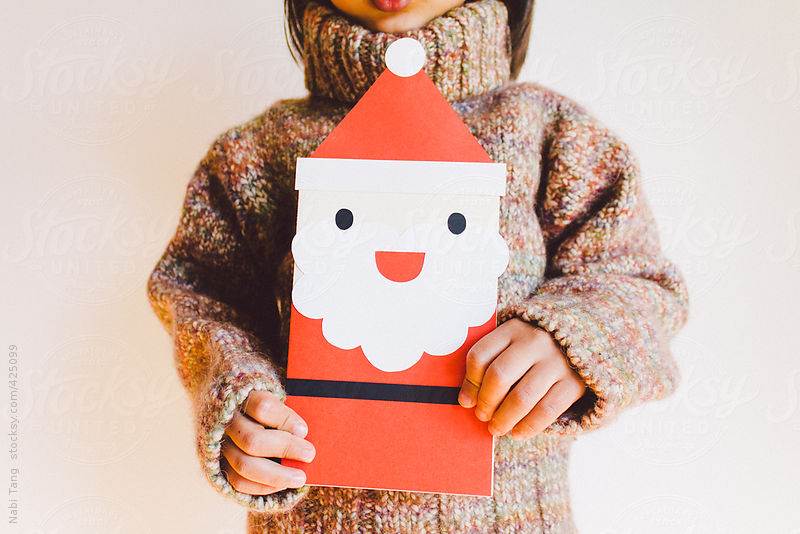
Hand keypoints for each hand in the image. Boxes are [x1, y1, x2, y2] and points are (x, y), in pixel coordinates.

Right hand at [220, 390, 314, 494]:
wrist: (234, 413)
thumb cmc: (264, 409)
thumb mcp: (274, 402)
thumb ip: (286, 416)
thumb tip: (303, 437)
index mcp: (242, 397)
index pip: (262, 407)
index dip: (285, 420)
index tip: (303, 431)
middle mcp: (226, 422)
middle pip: (252, 439)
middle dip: (285, 449)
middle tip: (309, 454)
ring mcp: (220, 445)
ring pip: (244, 465)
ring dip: (276, 475)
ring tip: (300, 478)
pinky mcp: (219, 464)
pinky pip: (238, 481)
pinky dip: (262, 486)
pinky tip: (281, 484)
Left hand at [458, 318, 587, 439]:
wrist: (585, 339)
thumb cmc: (535, 349)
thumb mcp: (513, 343)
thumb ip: (490, 362)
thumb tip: (466, 399)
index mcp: (513, 328)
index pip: (480, 356)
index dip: (469, 383)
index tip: (467, 401)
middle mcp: (534, 341)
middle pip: (499, 376)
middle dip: (486, 403)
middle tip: (482, 416)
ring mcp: (556, 361)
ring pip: (521, 398)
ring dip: (504, 419)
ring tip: (497, 428)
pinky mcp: (574, 382)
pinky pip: (546, 410)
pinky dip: (529, 426)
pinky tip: (518, 433)